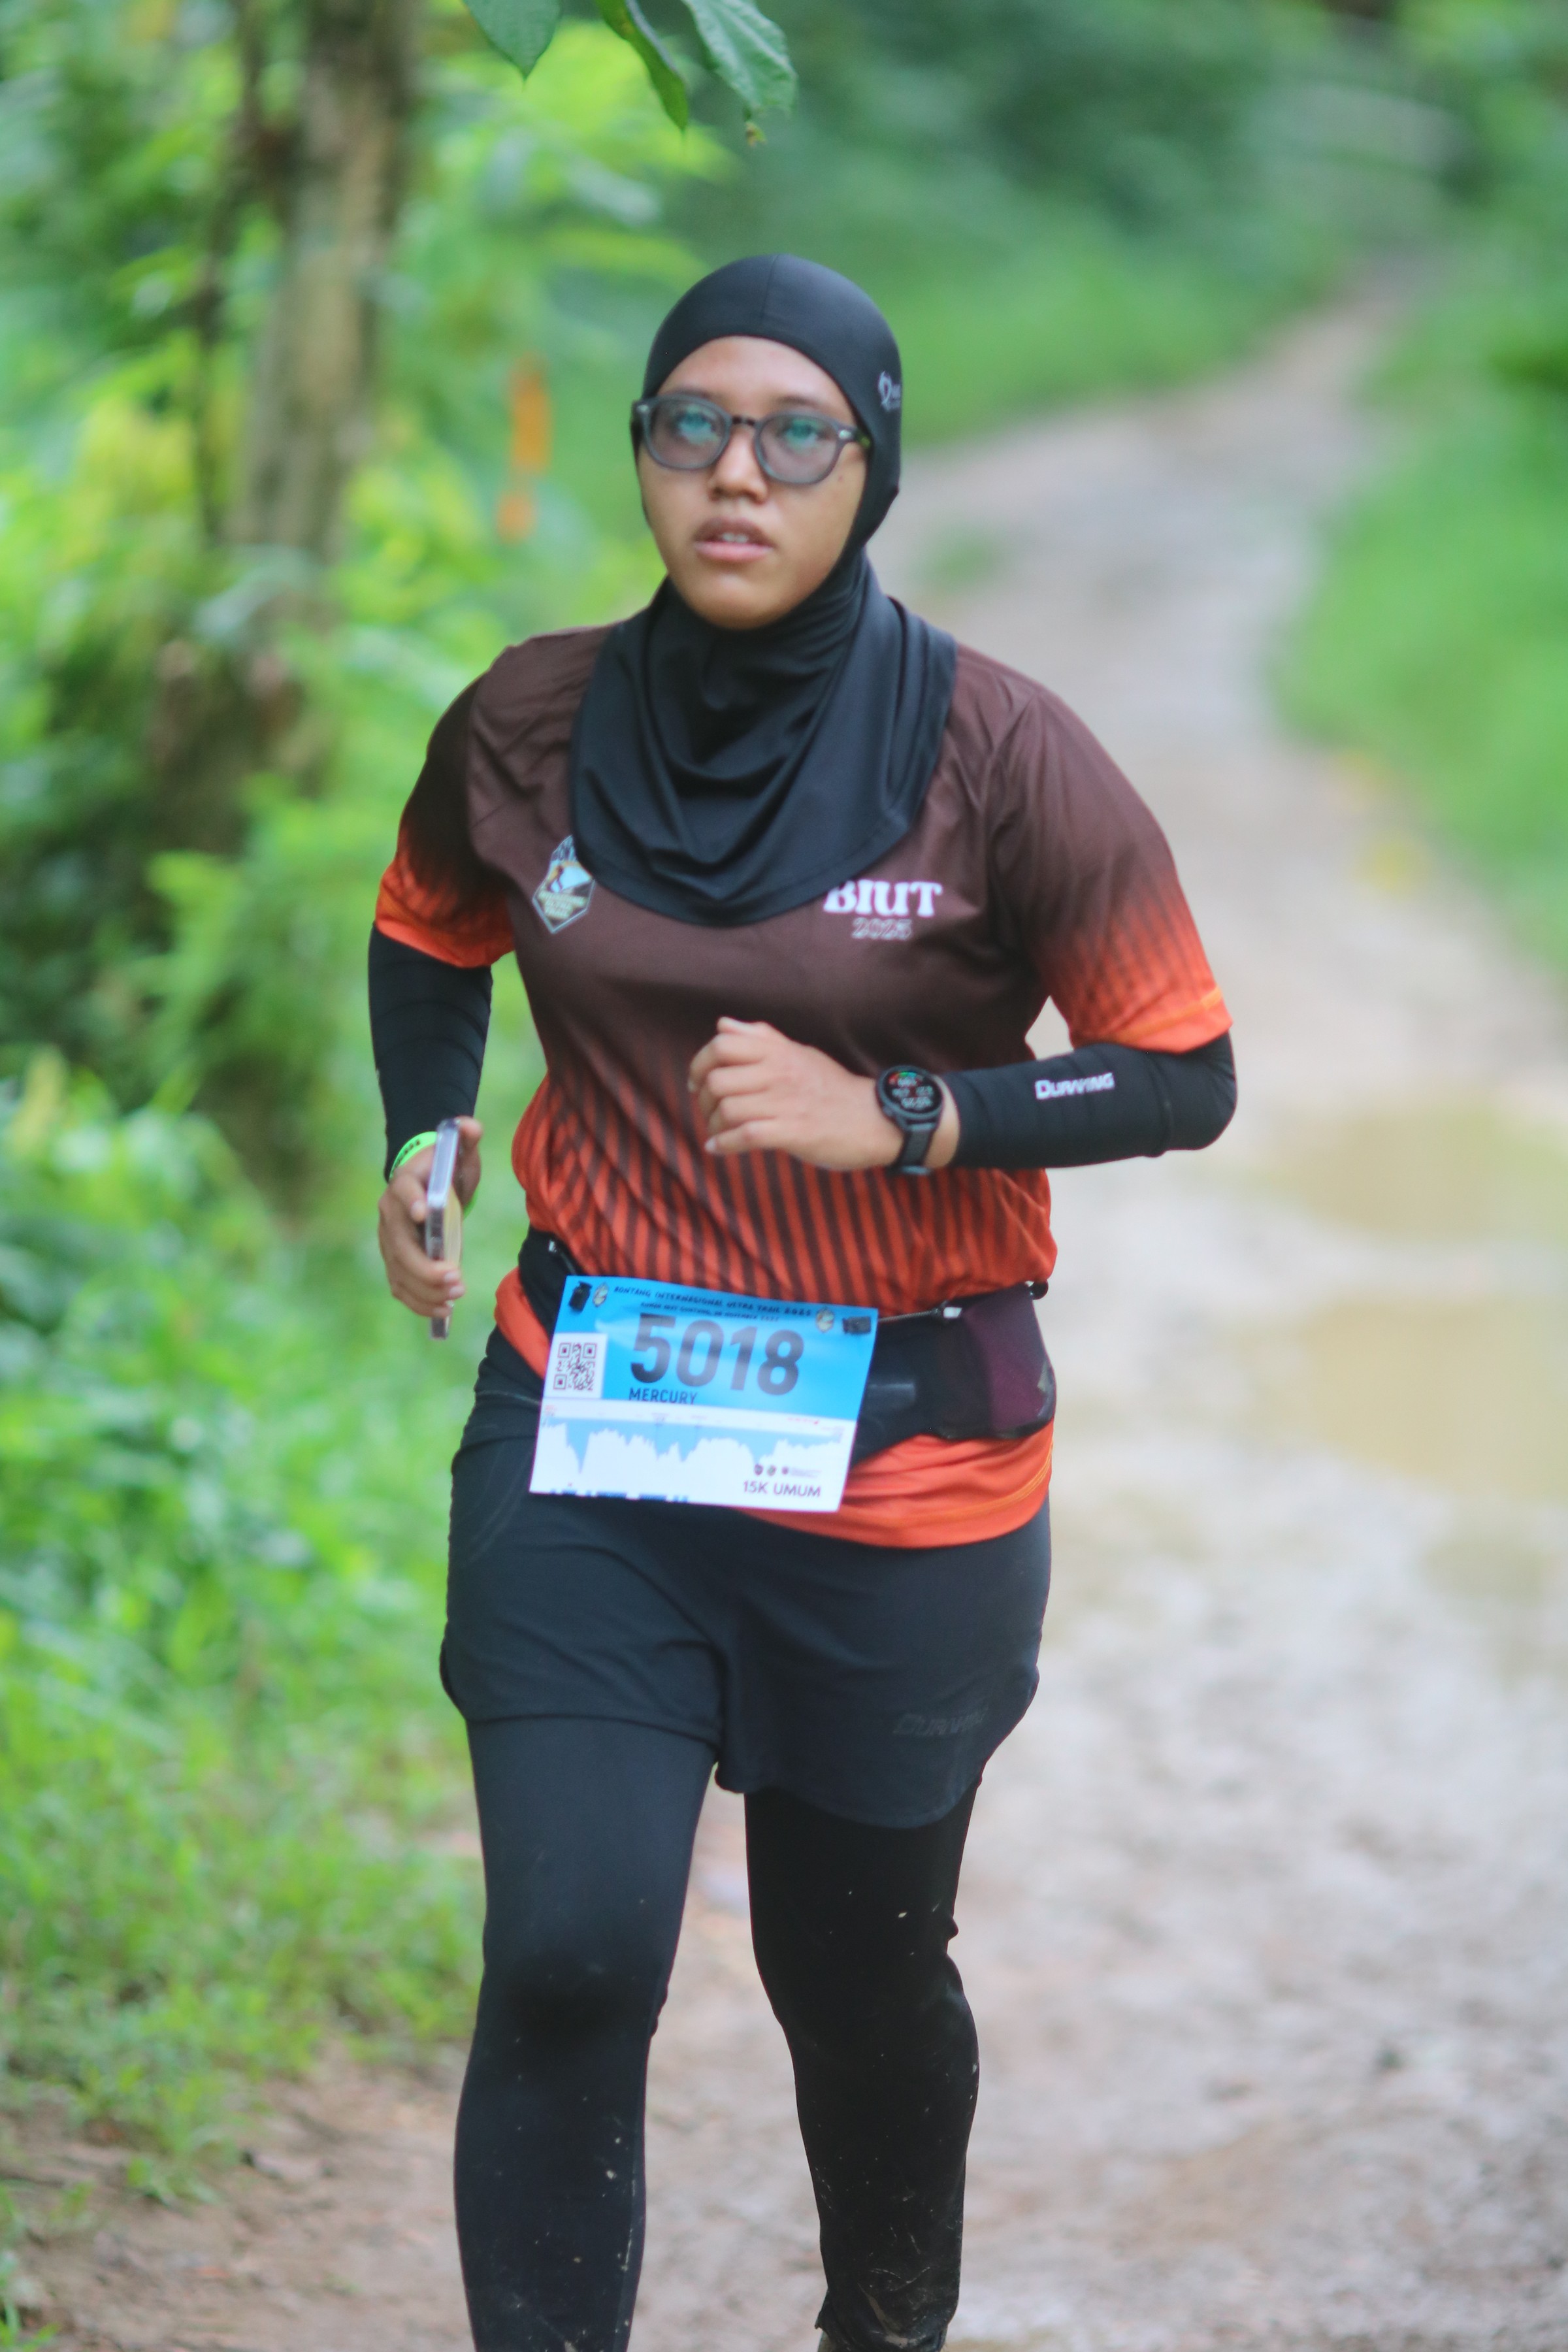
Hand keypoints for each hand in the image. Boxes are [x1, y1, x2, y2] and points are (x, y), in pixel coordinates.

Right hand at [377, 1116, 482, 1316]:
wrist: (426, 1184)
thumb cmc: (445, 1169)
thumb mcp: (459, 1152)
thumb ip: (465, 1137)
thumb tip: (469, 1126)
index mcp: (404, 1183)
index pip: (403, 1193)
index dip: (411, 1202)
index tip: (425, 1213)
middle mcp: (390, 1214)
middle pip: (400, 1245)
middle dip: (425, 1267)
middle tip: (456, 1280)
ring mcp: (389, 1241)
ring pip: (399, 1272)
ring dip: (424, 1290)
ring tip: (452, 1299)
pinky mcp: (395, 1262)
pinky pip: (400, 1286)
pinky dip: (418, 1303)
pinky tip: (442, 1311)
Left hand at [688, 1020, 957, 1171]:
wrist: (874, 1119)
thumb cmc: (832, 1088)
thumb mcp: (800, 1053)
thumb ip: (761, 1038)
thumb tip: (723, 1024)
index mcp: (778, 1052)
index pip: (722, 1046)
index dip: (699, 1064)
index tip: (698, 1082)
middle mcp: (779, 1073)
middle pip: (718, 1080)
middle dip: (704, 1101)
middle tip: (709, 1113)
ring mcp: (786, 1103)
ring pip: (728, 1109)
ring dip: (713, 1126)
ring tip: (718, 1133)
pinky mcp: (794, 1132)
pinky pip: (746, 1136)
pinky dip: (725, 1145)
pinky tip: (720, 1149)